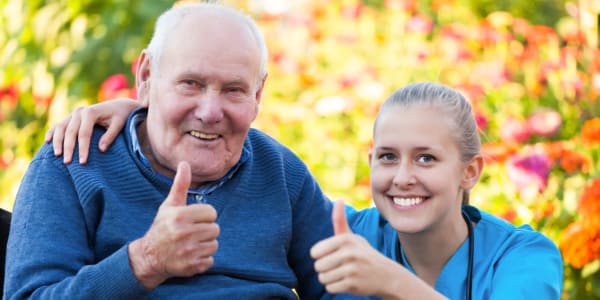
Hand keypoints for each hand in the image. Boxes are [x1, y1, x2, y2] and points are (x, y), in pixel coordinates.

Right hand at [44, 98, 139, 163]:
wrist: (118, 106)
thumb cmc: (121, 116)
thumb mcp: (119, 124)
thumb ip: (110, 136)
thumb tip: (101, 149)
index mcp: (90, 112)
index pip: (84, 134)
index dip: (82, 148)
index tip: (82, 162)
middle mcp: (79, 112)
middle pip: (70, 132)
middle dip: (68, 148)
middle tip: (67, 163)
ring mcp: (74, 113)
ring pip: (61, 128)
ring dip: (57, 141)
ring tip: (57, 155)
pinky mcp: (72, 117)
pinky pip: (59, 125)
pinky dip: (52, 132)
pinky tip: (47, 142)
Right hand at [128, 161, 219, 288]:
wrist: (149, 257)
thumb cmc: (162, 227)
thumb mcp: (169, 205)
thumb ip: (180, 185)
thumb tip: (185, 163)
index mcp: (180, 216)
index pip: (211, 212)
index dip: (204, 216)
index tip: (192, 220)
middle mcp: (184, 233)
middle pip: (215, 229)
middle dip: (205, 230)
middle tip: (191, 233)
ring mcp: (188, 251)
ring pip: (214, 244)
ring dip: (205, 245)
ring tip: (191, 244)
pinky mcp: (192, 266)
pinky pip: (210, 260)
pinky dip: (203, 259)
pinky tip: (190, 255)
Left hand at [311, 200, 404, 297]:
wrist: (386, 275)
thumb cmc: (363, 254)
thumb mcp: (352, 237)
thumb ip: (340, 220)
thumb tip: (339, 199)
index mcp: (345, 239)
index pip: (314, 252)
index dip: (321, 256)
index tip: (332, 255)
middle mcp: (349, 253)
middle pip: (317, 266)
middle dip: (325, 269)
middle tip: (339, 267)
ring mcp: (352, 269)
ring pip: (322, 278)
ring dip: (330, 279)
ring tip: (343, 274)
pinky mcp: (353, 284)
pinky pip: (330, 288)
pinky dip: (336, 287)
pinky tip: (347, 282)